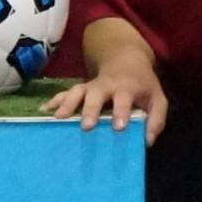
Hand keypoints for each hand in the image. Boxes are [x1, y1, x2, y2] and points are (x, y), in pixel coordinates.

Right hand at [39, 19, 165, 141]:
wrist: (126, 60)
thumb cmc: (143, 86)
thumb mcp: (157, 99)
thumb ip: (156, 119)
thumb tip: (147, 141)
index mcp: (127, 88)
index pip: (124, 99)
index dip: (121, 112)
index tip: (119, 127)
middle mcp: (106, 85)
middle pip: (96, 95)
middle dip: (90, 110)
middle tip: (86, 126)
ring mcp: (90, 86)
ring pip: (77, 92)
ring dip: (67, 104)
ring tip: (58, 118)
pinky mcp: (80, 88)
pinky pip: (65, 93)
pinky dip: (54, 101)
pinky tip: (44, 111)